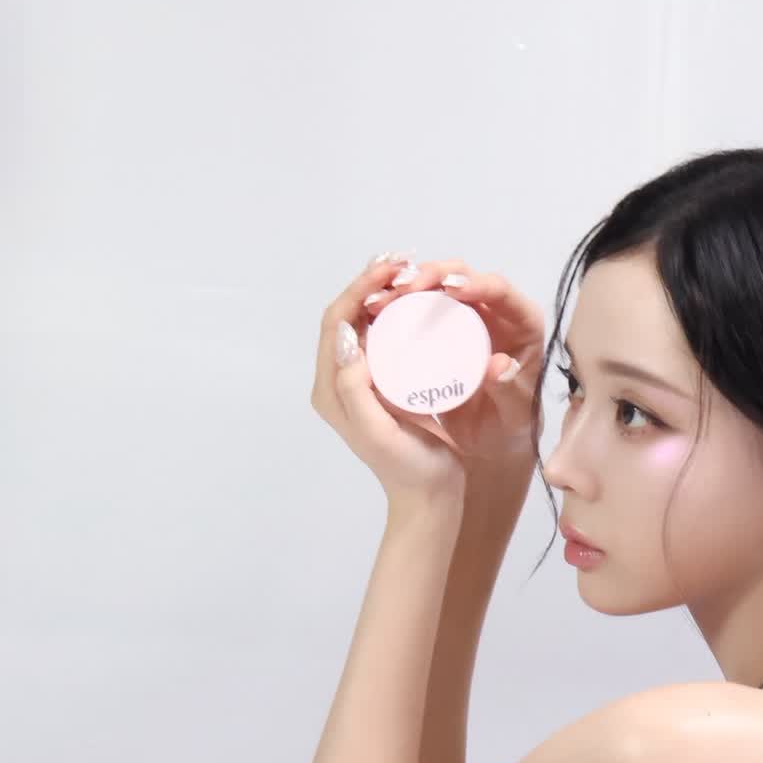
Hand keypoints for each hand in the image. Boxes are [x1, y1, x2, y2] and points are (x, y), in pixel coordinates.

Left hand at [311, 254, 545, 503]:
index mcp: (331, 389)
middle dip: (369, 285)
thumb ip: (355, 388)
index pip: (336, 322)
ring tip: (410, 274)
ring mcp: (361, 382)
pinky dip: (398, 314)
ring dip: (383, 295)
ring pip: (365, 324)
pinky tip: (420, 304)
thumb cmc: (409, 468)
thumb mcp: (378, 431)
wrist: (430, 498)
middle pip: (347, 317)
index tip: (389, 270)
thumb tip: (347, 336)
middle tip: (402, 263)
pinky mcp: (384, 385)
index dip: (358, 289)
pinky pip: (384, 339)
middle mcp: (339, 380)